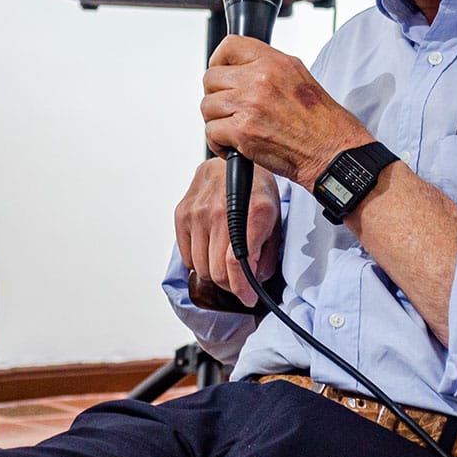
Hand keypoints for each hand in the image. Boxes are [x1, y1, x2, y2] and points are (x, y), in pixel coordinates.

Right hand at [174, 157, 283, 307]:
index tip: (248, 298)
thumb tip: (254, 280)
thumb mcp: (274, 218)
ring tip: (223, 263)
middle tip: (238, 281)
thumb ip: (266, 251)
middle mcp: (221, 211)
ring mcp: (198, 211)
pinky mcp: (182, 212)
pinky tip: (209, 250)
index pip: (237, 263)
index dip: (242, 289)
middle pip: (217, 271)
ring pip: (200, 267)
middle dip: (230, 284)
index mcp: (253, 212)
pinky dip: (197, 261)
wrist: (234, 158)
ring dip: (213, 272)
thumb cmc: (256, 188)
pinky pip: (186, 256)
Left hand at [201, 36, 366, 186]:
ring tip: (233, 128)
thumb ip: (267, 67)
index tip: (221, 73)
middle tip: (230, 109)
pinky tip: (234, 146)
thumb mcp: (298, 76)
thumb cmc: (320, 121)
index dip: (219, 60)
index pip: (230, 45)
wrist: (331, 151)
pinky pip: (211, 131)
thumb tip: (239, 69)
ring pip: (207, 106)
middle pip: (211, 78)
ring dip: (216, 120)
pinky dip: (218, 143)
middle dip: (216, 95)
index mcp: (275, 62)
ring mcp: (249, 105)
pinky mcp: (242, 131)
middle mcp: (260, 79)